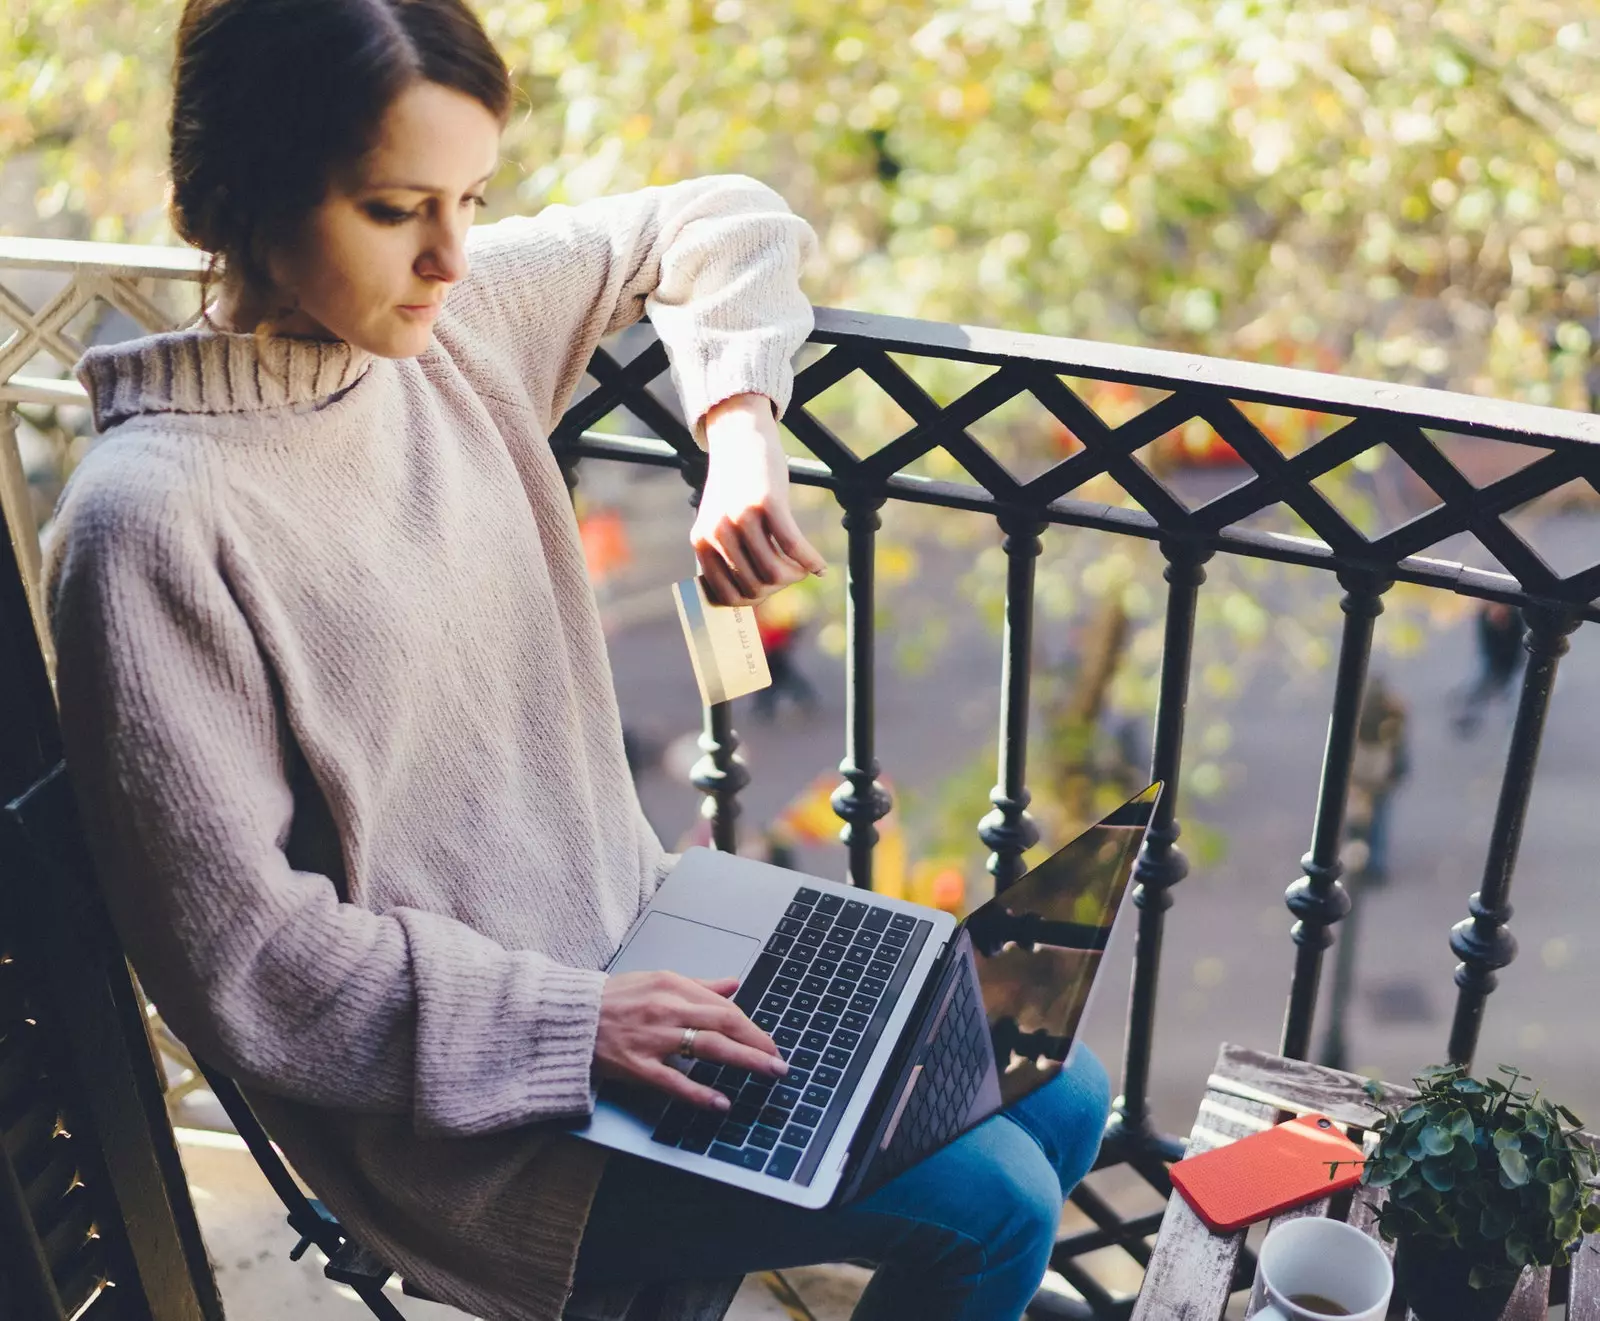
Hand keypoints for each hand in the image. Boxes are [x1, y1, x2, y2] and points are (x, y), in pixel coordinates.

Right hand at [593, 969, 788, 1110]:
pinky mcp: (636, 1065)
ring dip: (744, 1060)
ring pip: (707, 1047)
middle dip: (757, 1042)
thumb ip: (698, 985)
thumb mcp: (656, 981)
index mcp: (673, 985)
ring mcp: (652, 1038)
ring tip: (768, 1071)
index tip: (768, 1042)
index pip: (724, 1006)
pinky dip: (699, 1093)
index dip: (751, 1026)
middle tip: (778, 1061)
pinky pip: (673, 1081)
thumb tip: (733, 985)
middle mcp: (666, 1008)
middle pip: (724, 1023)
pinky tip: (720, 1103)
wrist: (569, 1018)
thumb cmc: (613, 1000)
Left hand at [692, 394, 826, 605]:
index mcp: (702, 544)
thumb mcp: (721, 524)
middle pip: (756, 587)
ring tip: (804, 565)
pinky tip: (819, 566)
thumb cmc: (735, 488)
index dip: (756, 599)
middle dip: (780, 587)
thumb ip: (728, 558)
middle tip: (793, 573)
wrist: (739, 439)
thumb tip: (751, 599)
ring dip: (796, 575)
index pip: (729, 596)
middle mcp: (717, 533)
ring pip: (775, 574)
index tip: (771, 588)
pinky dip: (811, 561)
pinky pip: (793, 547)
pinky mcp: (766, 503)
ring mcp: (740, 518)